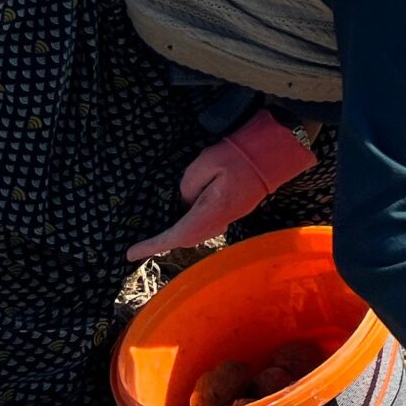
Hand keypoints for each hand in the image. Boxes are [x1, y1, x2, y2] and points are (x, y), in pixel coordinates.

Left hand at [128, 112, 314, 260]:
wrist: (275, 151)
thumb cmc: (239, 155)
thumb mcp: (204, 164)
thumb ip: (187, 186)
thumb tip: (184, 202)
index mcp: (210, 211)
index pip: (176, 235)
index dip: (152, 245)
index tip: (131, 253)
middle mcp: (220, 220)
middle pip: (186, 239)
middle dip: (163, 242)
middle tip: (140, 245)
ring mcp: (229, 216)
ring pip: (197, 233)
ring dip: (177, 235)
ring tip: (157, 233)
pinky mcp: (234, 209)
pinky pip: (206, 224)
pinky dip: (190, 226)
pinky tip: (183, 217)